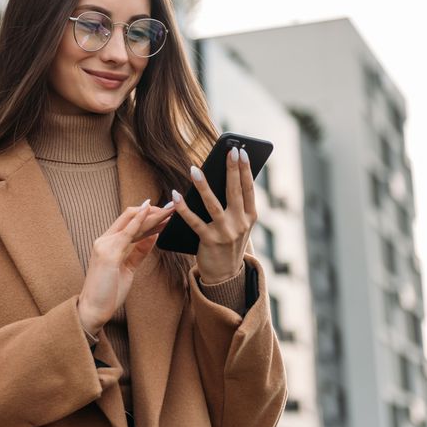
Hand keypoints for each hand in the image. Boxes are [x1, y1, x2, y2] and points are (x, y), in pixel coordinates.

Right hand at [77, 200, 174, 334]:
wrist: (93, 309)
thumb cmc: (109, 292)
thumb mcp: (127, 269)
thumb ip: (138, 252)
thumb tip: (152, 236)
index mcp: (108, 244)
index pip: (128, 223)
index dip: (148, 216)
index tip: (165, 214)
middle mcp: (104, 240)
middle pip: (130, 217)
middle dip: (153, 211)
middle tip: (172, 207)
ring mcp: (105, 245)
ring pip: (131, 221)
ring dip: (152, 214)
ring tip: (170, 209)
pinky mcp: (108, 253)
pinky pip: (127, 232)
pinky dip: (139, 220)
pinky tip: (150, 211)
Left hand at [169, 146, 256, 283]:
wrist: (225, 276)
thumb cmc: (229, 243)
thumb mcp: (239, 225)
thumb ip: (236, 205)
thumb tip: (224, 177)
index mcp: (250, 217)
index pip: (248, 189)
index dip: (245, 169)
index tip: (241, 151)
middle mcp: (240, 224)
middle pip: (234, 191)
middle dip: (231, 169)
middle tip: (228, 150)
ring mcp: (225, 233)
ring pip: (212, 204)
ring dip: (203, 185)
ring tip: (194, 168)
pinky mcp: (209, 241)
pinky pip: (193, 221)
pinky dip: (183, 208)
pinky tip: (175, 194)